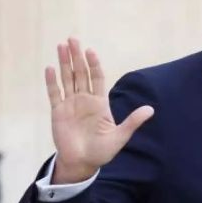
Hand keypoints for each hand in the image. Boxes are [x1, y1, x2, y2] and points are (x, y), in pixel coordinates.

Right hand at [45, 37, 153, 183]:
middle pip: (80, 73)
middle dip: (76, 56)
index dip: (94, 64)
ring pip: (67, 79)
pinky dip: (52, 82)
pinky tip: (50, 68)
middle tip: (72, 39)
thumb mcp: (120, 136)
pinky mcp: (58, 112)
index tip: (90, 51)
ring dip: (64, 63)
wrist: (82, 163)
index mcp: (100, 102)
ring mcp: (70, 104)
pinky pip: (54, 93)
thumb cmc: (102, 151)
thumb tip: (151, 109)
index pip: (97, 78)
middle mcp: (84, 99)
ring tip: (60, 46)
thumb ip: (132, 122)